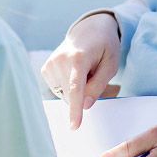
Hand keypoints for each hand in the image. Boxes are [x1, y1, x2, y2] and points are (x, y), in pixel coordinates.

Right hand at [41, 13, 120, 128]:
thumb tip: (85, 105)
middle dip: (85, 93)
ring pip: (64, 95)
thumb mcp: (111, 64)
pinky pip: (59, 90)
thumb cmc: (104, 46)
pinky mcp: (45, 69)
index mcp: (78, 57)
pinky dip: (68, 87)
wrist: (89, 29)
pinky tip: (73, 72)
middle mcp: (60, 60)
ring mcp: (50, 64)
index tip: (74, 126)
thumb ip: (99, 85)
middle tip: (94, 74)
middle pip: (72, 95)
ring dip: (76, 91)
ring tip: (83, 70)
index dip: (75, 109)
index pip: (76, 88)